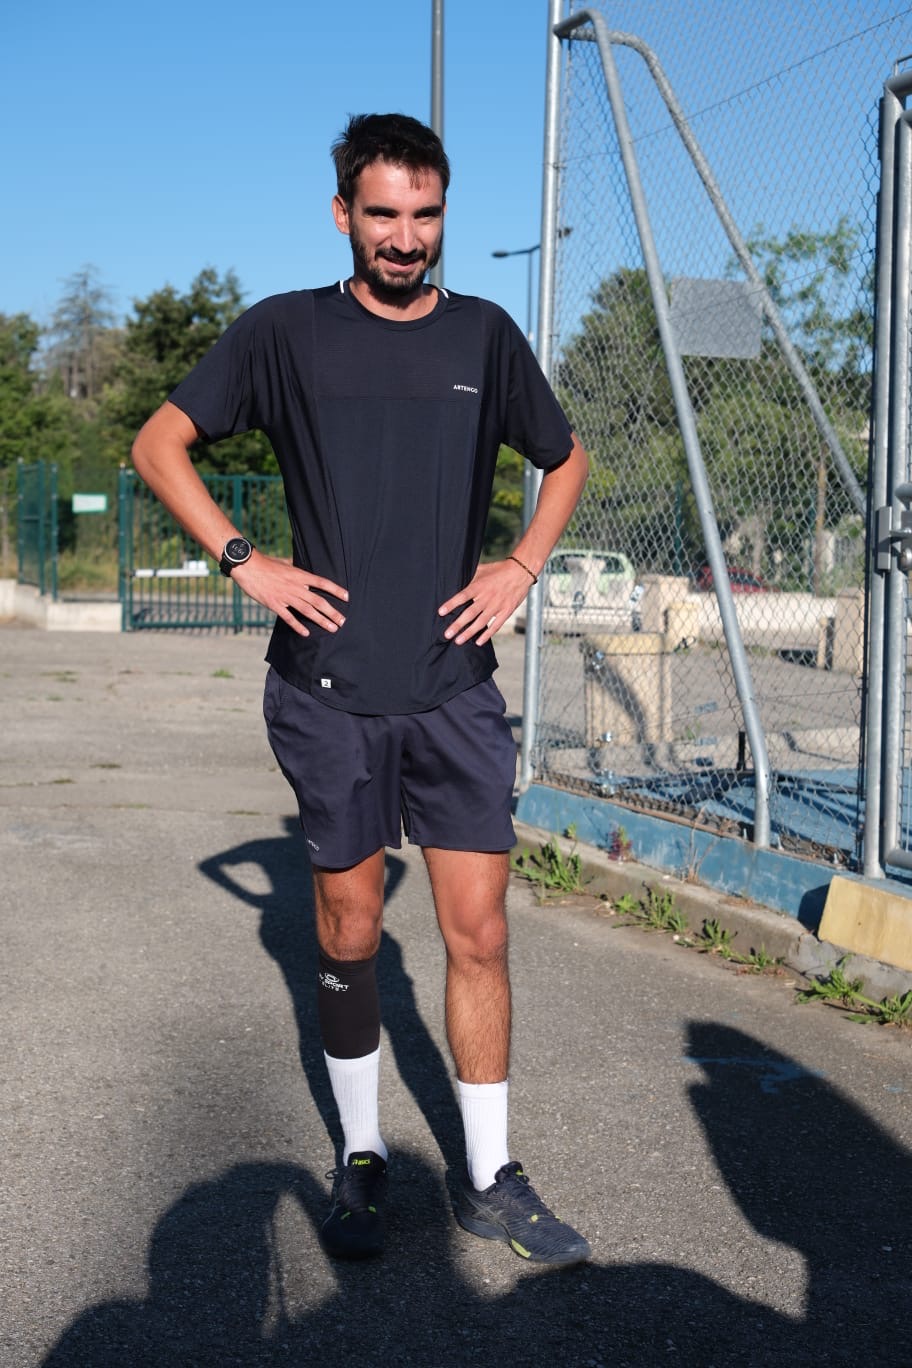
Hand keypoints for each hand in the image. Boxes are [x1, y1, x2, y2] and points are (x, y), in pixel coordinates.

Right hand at [231, 551, 347, 636]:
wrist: (248, 566)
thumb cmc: (266, 563)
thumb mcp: (285, 563)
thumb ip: (296, 570)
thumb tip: (303, 571)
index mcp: (299, 575)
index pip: (323, 583)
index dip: (336, 590)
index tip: (347, 597)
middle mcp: (296, 587)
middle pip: (319, 601)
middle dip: (333, 612)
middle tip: (343, 621)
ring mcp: (285, 597)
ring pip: (308, 611)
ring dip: (321, 620)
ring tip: (332, 628)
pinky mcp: (274, 605)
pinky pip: (289, 618)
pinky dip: (298, 626)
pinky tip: (306, 633)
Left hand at [438, 558, 534, 645]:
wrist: (520, 572)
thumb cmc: (499, 570)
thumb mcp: (482, 569)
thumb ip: (469, 576)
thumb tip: (455, 579)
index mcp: (479, 586)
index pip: (462, 596)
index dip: (451, 604)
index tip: (441, 612)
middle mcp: (487, 597)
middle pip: (470, 613)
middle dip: (457, 625)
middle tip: (447, 634)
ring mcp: (497, 606)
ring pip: (481, 622)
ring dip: (469, 632)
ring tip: (458, 641)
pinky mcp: (506, 611)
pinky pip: (496, 626)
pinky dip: (487, 634)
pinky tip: (478, 642)